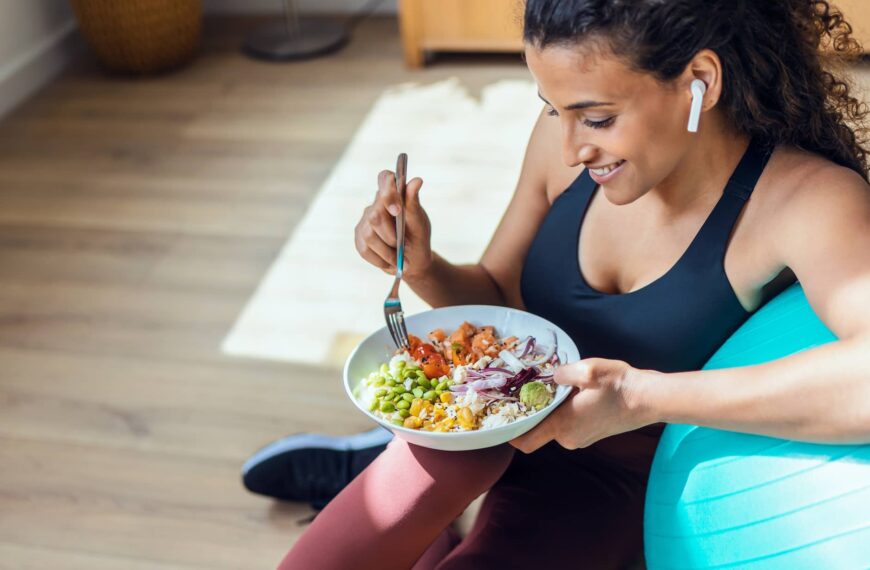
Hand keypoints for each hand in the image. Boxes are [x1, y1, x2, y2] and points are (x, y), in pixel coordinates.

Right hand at [354, 169, 431, 280]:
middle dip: (391, 235)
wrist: (413, 261)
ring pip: (369, 235)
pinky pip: (365, 249)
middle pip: (375, 215)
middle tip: (403, 245)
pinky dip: (380, 259)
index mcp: (393, 195)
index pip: (384, 178)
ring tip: (400, 259)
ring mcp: (364, 222)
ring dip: (387, 251)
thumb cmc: (418, 237)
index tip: (397, 210)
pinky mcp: (359, 238)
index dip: (387, 191)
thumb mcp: (419, 221)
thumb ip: (414, 202)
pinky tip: (390, 262)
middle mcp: (375, 205)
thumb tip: (417, 180)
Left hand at [510, 358, 656, 452]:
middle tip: (527, 390)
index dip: (510, 432)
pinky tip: (571, 394)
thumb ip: (561, 373)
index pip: (525, 441)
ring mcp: (581, 439)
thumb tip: (551, 376)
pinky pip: (568, 425)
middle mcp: (569, 438)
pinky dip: (564, 413)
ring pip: (554, 426)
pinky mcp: (591, 434)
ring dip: (550, 411)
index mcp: (562, 426)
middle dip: (532, 413)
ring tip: (553, 388)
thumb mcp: (588, 370)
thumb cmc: (619, 385)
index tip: (503, 416)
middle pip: (538, 430)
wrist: (648, 399)